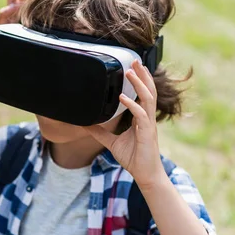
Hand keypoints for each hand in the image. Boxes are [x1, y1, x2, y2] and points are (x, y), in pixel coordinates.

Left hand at [86, 61, 165, 187]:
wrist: (144, 175)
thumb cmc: (133, 158)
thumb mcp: (112, 142)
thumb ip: (100, 132)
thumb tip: (85, 124)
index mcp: (141, 118)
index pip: (143, 94)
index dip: (140, 80)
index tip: (133, 67)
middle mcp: (146, 118)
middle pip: (149, 90)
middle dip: (143, 75)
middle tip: (135, 60)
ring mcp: (148, 125)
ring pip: (147, 98)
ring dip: (140, 84)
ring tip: (131, 71)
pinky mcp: (147, 134)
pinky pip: (141, 115)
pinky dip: (132, 105)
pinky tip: (123, 98)